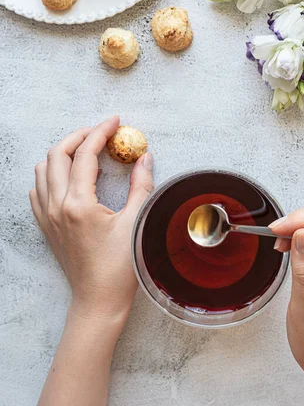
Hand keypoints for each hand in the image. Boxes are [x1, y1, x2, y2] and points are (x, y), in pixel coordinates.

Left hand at [29, 116, 153, 328]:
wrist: (98, 301)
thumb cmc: (119, 268)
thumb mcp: (137, 222)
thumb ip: (142, 185)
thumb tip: (145, 158)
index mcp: (78, 203)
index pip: (85, 153)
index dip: (101, 132)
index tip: (115, 121)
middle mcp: (57, 206)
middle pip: (58, 154)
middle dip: (79, 135)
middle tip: (101, 132)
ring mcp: (47, 216)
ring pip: (43, 169)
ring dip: (63, 153)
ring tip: (86, 151)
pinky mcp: (46, 226)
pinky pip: (38, 190)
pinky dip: (51, 174)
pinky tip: (69, 178)